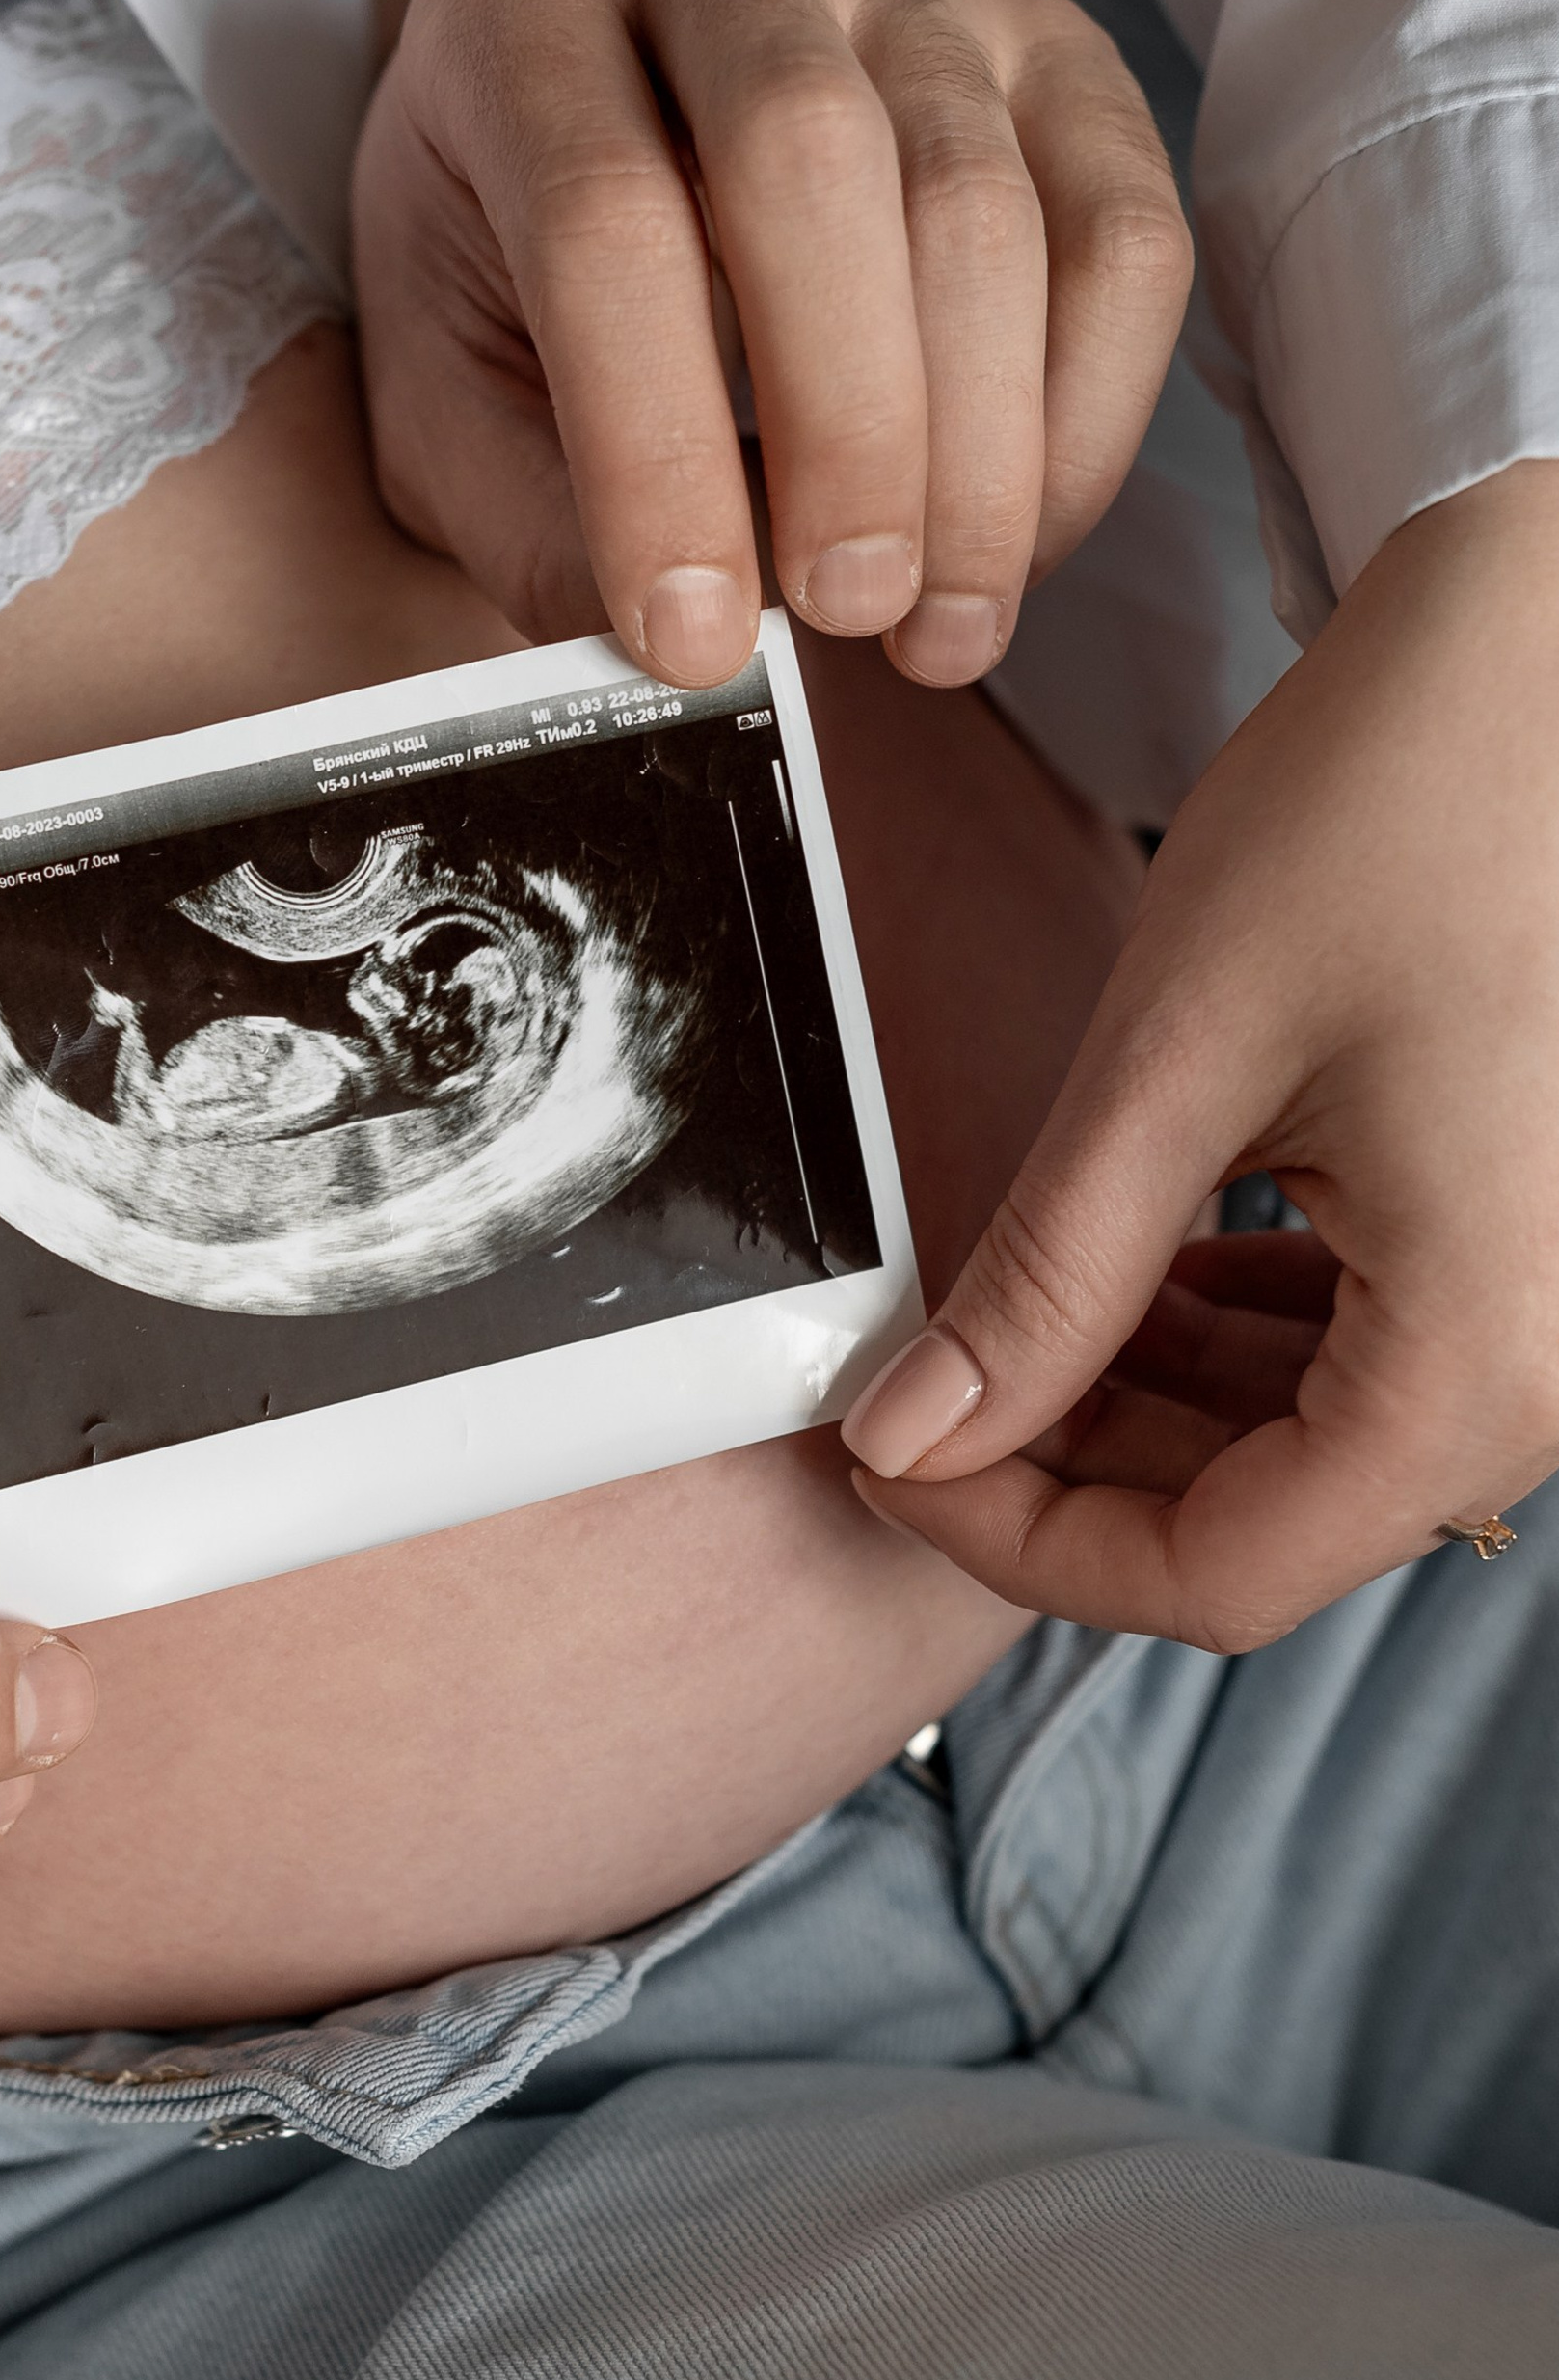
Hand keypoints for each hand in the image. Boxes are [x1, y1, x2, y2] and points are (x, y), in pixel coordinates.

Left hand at [352, 0, 1189, 687]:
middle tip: (847, 612)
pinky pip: (1121, 232)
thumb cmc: (501, 264)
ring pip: (981, 200)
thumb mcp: (450, 392)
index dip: (658, 451)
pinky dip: (1086, 414)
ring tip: (936, 632)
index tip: (691, 636)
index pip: (603, 218)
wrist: (595, 106)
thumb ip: (534, 518)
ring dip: (980, 455)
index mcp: (525, 16)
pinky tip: (1017, 540)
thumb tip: (687, 663)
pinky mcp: (1048, 55)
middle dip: (847, 426)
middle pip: (810, 160)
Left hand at [842, 461, 1558, 1648]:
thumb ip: (1045, 1281)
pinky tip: (1134, 1270)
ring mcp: (1557, 1305)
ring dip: (1139, 1404)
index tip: (887, 1467)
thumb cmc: (1413, 802)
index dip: (1017, 1547)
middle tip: (919, 1386)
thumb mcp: (1177, 1064)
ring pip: (1309, 1449)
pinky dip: (1229, 1340)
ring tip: (1002, 1317)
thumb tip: (915, 1434)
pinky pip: (1367, 1355)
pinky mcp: (1534, 1237)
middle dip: (1065, 1468)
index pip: (1216, 1578)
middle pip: (1264, 1523)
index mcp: (1495, 1359)